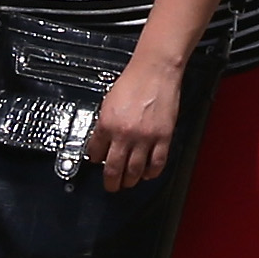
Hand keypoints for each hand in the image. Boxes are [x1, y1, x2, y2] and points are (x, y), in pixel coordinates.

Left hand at [88, 55, 189, 191]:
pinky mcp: (163, 137)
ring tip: (128, 183)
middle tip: (111, 186)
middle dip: (111, 182)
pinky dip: (151, 173)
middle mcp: (124, 134)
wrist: (155, 71)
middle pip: (114, 169)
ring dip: (130, 180)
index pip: (96, 153)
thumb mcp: (108, 102)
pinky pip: (156, 163)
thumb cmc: (133, 82)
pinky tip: (147, 174)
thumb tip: (102, 142)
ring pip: (134, 170)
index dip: (96, 161)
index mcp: (107, 124)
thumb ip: (105, 124)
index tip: (98, 164)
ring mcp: (145, 138)